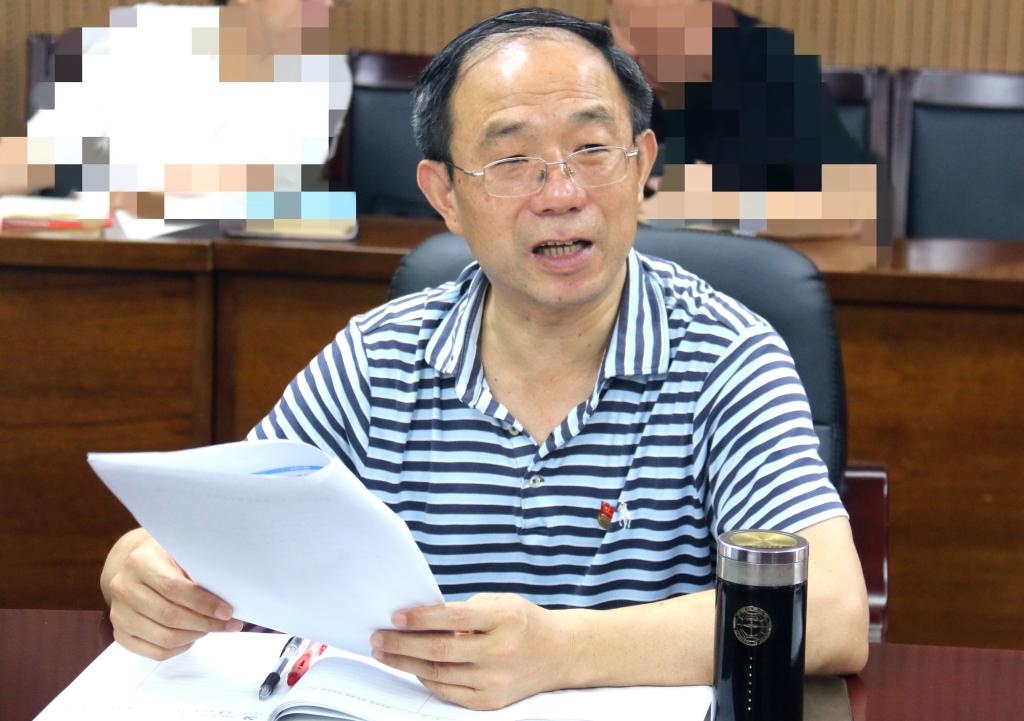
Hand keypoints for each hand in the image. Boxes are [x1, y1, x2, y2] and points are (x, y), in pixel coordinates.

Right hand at [103, 530, 241, 659]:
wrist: (136, 566)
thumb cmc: (167, 558)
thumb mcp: (181, 553)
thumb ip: (197, 572)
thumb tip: (225, 599)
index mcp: (139, 562)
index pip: (174, 588)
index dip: (204, 603)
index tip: (227, 611)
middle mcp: (123, 588)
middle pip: (169, 616)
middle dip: (205, 623)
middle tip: (228, 624)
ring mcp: (119, 614)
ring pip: (164, 637)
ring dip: (195, 636)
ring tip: (213, 628)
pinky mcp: (120, 634)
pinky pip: (155, 652)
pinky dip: (180, 648)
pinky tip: (194, 637)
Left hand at [370, 593, 571, 709]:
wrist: (559, 653)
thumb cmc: (522, 622)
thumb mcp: (500, 604)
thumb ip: (464, 612)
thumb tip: (419, 621)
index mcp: (505, 619)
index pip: (453, 617)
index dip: (421, 617)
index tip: (395, 616)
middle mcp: (501, 652)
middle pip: (440, 650)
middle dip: (402, 644)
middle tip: (377, 638)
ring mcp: (496, 681)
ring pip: (439, 674)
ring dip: (406, 663)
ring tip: (385, 653)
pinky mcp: (491, 701)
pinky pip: (448, 692)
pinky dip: (427, 679)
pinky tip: (412, 668)